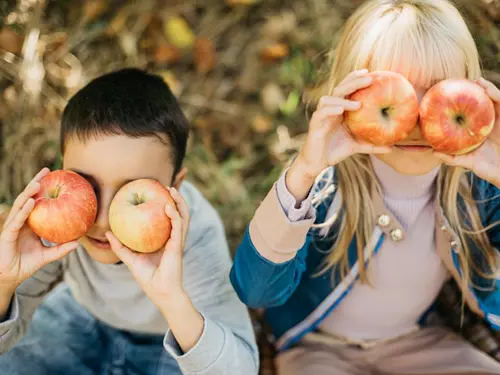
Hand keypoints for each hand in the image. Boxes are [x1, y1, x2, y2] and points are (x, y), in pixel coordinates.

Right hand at [0, 168, 78, 292]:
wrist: (10, 277)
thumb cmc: (26, 264)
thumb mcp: (48, 256)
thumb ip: (61, 249)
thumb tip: (78, 243)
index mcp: (30, 223)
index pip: (37, 201)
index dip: (44, 189)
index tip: (55, 177)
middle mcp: (21, 221)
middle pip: (28, 197)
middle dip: (36, 183)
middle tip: (47, 170)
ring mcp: (13, 226)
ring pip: (21, 205)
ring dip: (29, 193)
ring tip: (39, 183)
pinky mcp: (8, 234)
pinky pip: (17, 220)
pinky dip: (24, 211)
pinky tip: (32, 203)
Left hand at [106, 187, 189, 305]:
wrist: (160, 292)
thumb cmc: (148, 277)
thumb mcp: (131, 259)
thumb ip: (120, 247)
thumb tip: (107, 233)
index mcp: (165, 239)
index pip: (169, 217)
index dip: (167, 204)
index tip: (157, 191)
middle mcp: (173, 237)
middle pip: (179, 213)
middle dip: (176, 198)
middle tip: (166, 186)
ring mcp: (177, 240)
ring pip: (183, 216)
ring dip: (179, 202)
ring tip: (171, 190)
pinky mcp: (177, 245)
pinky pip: (178, 226)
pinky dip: (174, 215)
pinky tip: (167, 206)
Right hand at [287, 69, 391, 201]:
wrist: (317, 163)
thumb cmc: (335, 151)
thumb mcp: (356, 146)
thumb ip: (372, 145)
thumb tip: (392, 148)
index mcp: (339, 110)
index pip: (346, 89)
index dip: (355, 78)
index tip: (370, 72)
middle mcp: (330, 109)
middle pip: (340, 89)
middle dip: (354, 81)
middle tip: (369, 78)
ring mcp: (321, 116)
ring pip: (328, 98)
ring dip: (343, 98)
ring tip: (358, 104)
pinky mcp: (314, 125)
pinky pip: (321, 113)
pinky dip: (331, 110)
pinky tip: (341, 110)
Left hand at [433, 78, 499, 186]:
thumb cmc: (488, 168)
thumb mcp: (469, 162)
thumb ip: (453, 158)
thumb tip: (433, 152)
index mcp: (476, 130)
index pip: (467, 114)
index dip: (459, 104)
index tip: (447, 94)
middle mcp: (486, 123)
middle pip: (479, 104)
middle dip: (471, 91)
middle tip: (461, 82)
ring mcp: (497, 120)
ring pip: (491, 100)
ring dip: (485, 89)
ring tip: (477, 81)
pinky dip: (495, 94)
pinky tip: (487, 90)